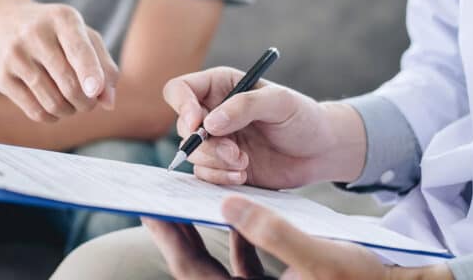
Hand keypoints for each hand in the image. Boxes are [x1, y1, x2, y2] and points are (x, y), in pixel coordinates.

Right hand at [0, 0, 119, 121]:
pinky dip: (51, 117)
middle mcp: (35, 34)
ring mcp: (14, 55)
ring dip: (69, 111)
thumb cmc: (53, 31)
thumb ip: (103, 65)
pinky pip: (34, 110)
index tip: (95, 91)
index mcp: (63, 19)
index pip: (78, 50)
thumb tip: (109, 103)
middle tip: (89, 102)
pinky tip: (53, 109)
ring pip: (52, 102)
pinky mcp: (0, 76)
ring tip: (72, 104)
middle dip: (86, 102)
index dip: (90, 73)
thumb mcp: (81, 35)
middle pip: (69, 84)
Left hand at [146, 196, 454, 279]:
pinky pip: (248, 266)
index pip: (193, 274)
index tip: (152, 209)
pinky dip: (243, 241)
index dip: (171, 241)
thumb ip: (273, 233)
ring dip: (209, 234)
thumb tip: (227, 206)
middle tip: (163, 199)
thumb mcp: (321, 256)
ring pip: (221, 266)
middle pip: (200, 270)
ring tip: (197, 199)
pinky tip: (243, 214)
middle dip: (181, 234)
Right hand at [163, 67, 365, 188]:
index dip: (182, 106)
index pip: (181, 90)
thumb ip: (244, 106)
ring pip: (192, 154)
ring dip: (215, 162)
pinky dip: (219, 178)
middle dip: (205, 144)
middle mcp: (212, 112)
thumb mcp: (280, 103)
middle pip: (182, 127)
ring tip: (244, 164)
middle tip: (236, 153)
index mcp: (220, 86)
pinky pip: (204, 174)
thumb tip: (209, 123)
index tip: (197, 126)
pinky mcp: (221, 166)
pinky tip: (242, 176)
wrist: (320, 151)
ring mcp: (216, 141)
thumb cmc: (303, 117)